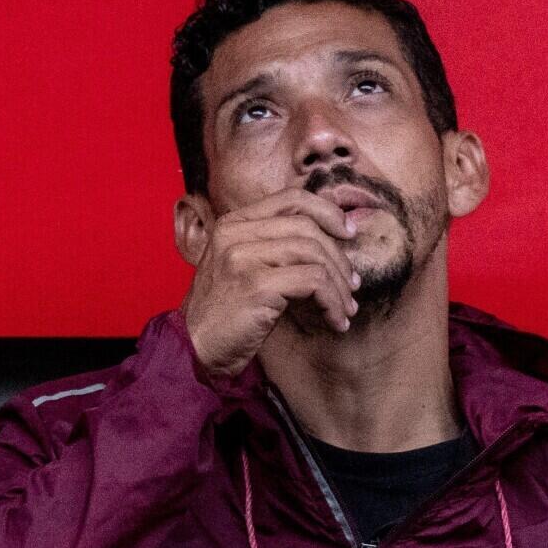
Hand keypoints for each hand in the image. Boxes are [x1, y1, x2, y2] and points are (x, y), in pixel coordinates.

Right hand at [181, 190, 359, 378]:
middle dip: (340, 257)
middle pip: (307, 227)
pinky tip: (336, 321)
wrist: (193, 348)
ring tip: (347, 309)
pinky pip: (313, 282)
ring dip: (340, 285)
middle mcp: (235, 233)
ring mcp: (243, 257)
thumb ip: (273, 246)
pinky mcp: (256, 285)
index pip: (291, 198)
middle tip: (353, 285)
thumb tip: (332, 233)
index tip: (349, 234)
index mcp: (233, 223)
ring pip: (314, 254)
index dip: (327, 211)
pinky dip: (333, 303)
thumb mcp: (244, 267)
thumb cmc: (226, 312)